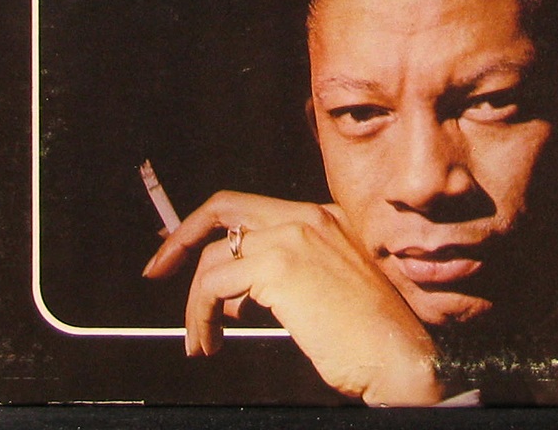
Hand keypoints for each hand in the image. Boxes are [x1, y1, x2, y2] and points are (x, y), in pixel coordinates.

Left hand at [143, 191, 443, 405]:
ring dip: (194, 304)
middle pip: (225, 208)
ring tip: (201, 339)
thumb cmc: (372, 332)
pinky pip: (213, 286)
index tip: (184, 246)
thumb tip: (234, 292)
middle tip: (159, 267)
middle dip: (182, 237)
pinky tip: (210, 342)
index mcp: (325, 217)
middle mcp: (309, 216)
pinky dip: (199, 318)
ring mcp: (295, 236)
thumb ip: (284, 276)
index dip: (211, 224)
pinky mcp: (280, 266)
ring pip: (214, 257)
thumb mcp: (330, 288)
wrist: (399, 350)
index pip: (253, 207)